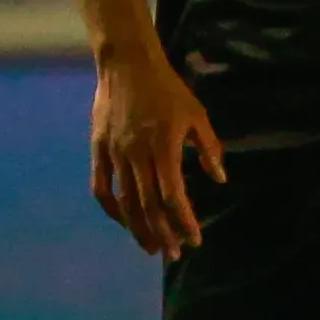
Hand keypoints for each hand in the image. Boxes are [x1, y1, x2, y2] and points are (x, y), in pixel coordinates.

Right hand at [90, 49, 225, 259]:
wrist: (127, 65)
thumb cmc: (168, 90)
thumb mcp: (197, 115)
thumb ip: (209, 148)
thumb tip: (220, 179)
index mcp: (164, 148)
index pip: (174, 196)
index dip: (184, 221)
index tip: (194, 240)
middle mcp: (137, 156)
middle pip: (149, 206)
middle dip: (163, 234)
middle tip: (173, 254)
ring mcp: (115, 154)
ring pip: (126, 202)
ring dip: (138, 228)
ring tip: (151, 247)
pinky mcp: (99, 149)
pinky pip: (102, 187)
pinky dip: (112, 208)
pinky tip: (124, 221)